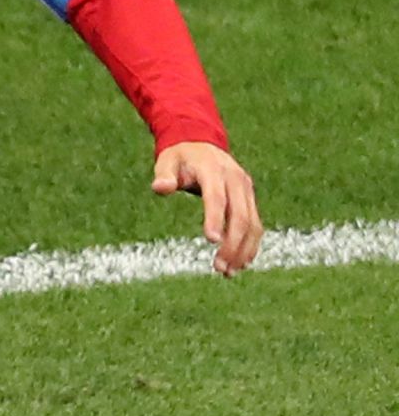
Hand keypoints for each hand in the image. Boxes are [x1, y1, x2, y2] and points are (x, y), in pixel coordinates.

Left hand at [151, 141, 261, 276]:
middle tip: (220, 268)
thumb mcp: (167, 160)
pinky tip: (241, 262)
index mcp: (213, 170)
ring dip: (243, 250)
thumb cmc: (180, 157)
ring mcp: (246, 189)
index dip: (215, 218)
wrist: (202, 143)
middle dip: (232, 244)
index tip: (211, 240)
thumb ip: (164, 175)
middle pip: (240, 216)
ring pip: (252, 224)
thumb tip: (160, 188)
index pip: (216, 197)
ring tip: (229, 272)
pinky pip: (255, 224)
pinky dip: (250, 244)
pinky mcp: (250, 198)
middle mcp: (235, 180)